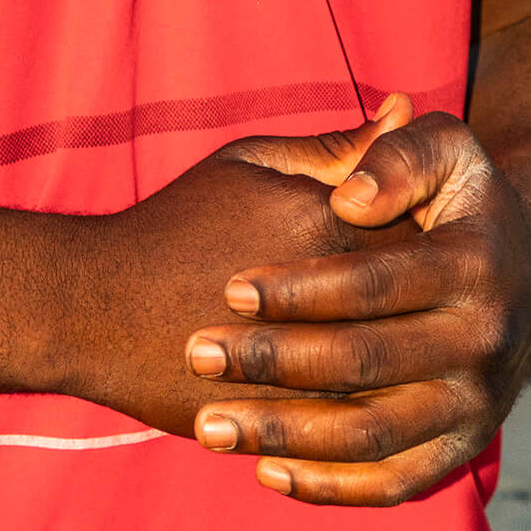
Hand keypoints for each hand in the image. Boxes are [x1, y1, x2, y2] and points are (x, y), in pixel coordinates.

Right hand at [59, 100, 417, 439]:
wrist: (99, 309)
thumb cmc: (177, 224)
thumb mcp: (253, 163)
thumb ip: (337, 147)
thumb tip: (406, 108)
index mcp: (328, 225)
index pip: (423, 226)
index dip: (432, 228)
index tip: (422, 228)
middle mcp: (331, 298)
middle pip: (419, 302)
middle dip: (426, 297)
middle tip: (414, 289)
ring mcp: (312, 368)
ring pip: (397, 371)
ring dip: (403, 357)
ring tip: (387, 337)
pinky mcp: (290, 419)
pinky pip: (360, 421)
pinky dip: (370, 404)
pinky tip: (362, 385)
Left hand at [182, 112, 530, 505]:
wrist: (529, 269)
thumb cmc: (460, 198)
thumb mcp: (449, 148)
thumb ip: (399, 154)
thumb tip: (347, 198)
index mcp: (476, 265)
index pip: (374, 283)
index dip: (299, 289)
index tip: (229, 288)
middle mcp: (484, 343)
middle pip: (364, 362)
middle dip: (273, 361)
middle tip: (198, 354)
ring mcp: (477, 405)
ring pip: (371, 435)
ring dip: (285, 435)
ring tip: (210, 426)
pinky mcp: (463, 447)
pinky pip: (393, 483)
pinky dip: (330, 487)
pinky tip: (264, 472)